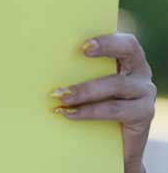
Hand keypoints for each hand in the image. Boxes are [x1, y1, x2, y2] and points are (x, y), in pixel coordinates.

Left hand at [51, 33, 156, 172]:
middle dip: (105, 48)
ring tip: (61, 96)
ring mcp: (144, 93)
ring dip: (85, 90)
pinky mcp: (143, 115)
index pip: (124, 41)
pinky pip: (115, 110)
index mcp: (127, 56)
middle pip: (129, 52)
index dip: (107, 40)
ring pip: (116, 84)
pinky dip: (89, 111)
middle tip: (81, 51)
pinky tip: (69, 113)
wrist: (113, 140)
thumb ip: (74, 66)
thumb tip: (37, 54)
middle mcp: (140, 71)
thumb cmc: (92, 100)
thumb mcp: (86, 79)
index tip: (84, 45)